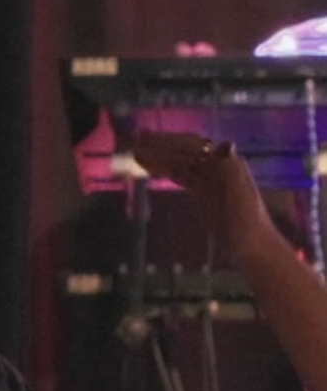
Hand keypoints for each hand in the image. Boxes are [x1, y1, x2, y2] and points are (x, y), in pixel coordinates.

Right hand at [128, 132, 273, 258]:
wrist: (254, 250)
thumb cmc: (246, 227)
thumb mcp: (241, 199)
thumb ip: (232, 172)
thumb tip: (225, 144)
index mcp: (227, 165)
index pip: (195, 146)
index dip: (171, 142)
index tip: (146, 140)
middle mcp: (220, 169)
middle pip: (187, 152)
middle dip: (162, 147)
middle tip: (135, 143)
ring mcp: (213, 182)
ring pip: (183, 163)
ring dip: (162, 158)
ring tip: (137, 155)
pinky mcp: (207, 196)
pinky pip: (184, 177)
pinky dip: (168, 172)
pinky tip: (154, 171)